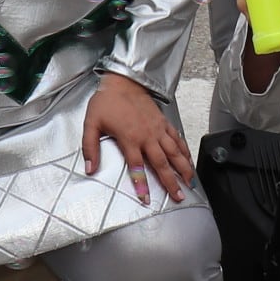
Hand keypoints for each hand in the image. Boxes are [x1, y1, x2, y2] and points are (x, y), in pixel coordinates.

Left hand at [86, 71, 194, 203]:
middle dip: (171, 182)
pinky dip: (184, 150)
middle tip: (179, 196)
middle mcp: (147, 136)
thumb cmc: (107, 101)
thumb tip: (89, 168)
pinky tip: (188, 159)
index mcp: (129, 139)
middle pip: (162, 163)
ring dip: (183, 168)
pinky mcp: (163, 122)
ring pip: (174, 152)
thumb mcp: (91, 123)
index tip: (146, 200)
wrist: (123, 81)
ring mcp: (158, 129)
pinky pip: (177, 138)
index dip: (142, 185)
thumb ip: (90, 147)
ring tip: (190, 182)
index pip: (137, 167)